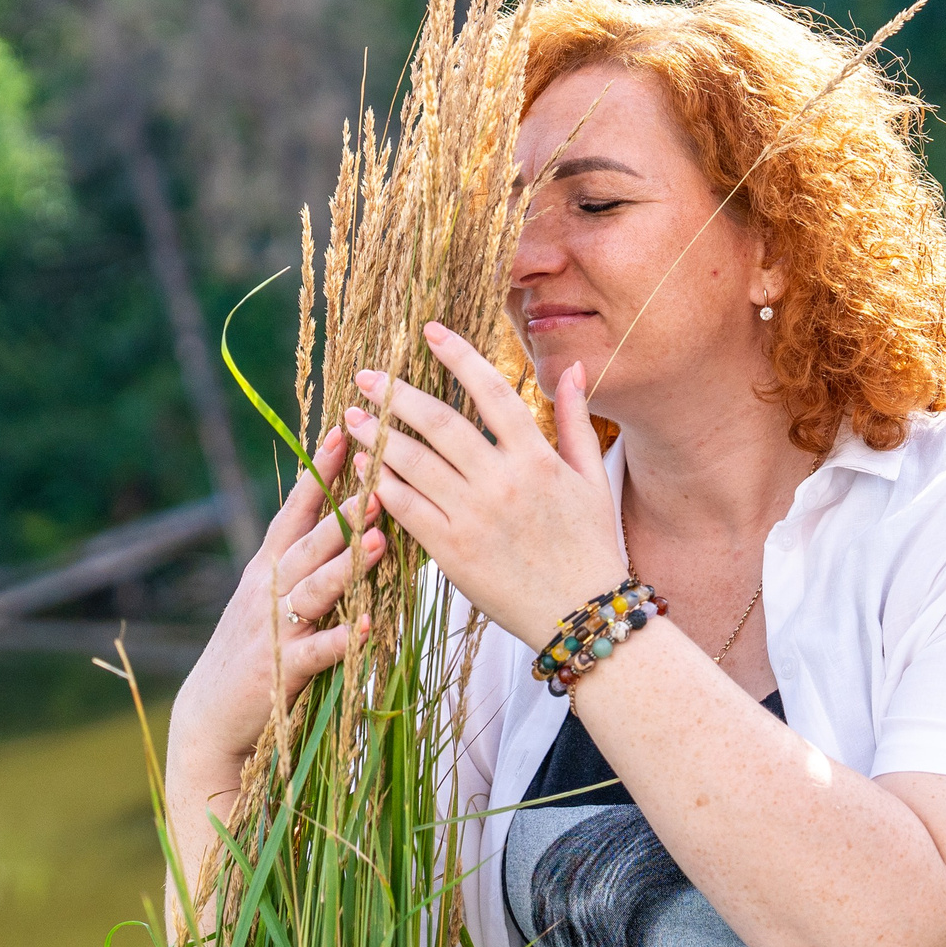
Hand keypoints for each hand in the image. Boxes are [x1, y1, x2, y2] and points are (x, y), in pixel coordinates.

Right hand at [168, 425, 384, 783]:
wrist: (212, 716)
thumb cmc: (255, 649)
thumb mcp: (271, 595)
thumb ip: (305, 559)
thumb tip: (352, 517)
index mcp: (270, 566)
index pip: (297, 510)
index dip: (319, 472)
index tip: (343, 431)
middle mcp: (270, 589)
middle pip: (308, 542)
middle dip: (341, 511)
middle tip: (377, 478)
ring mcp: (274, 629)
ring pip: (313, 590)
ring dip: (345, 566)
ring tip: (377, 542)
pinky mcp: (282, 671)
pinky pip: (317, 651)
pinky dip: (342, 640)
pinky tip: (367, 628)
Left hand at [341, 320, 622, 646]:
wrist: (581, 615)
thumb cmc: (591, 545)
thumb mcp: (592, 478)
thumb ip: (576, 420)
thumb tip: (573, 369)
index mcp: (536, 457)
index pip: (490, 392)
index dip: (458, 356)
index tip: (429, 331)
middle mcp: (502, 481)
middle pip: (439, 423)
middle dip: (398, 395)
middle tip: (367, 376)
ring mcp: (474, 516)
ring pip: (414, 464)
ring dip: (378, 437)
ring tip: (352, 418)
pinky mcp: (452, 552)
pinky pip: (407, 509)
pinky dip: (382, 485)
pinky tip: (364, 469)